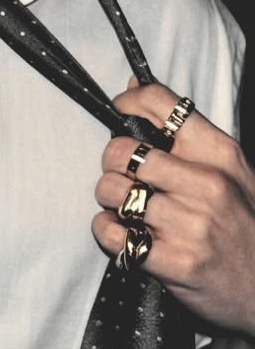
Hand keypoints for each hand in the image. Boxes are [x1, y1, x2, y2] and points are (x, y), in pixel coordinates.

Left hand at [93, 80, 254, 337]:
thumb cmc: (241, 223)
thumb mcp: (228, 170)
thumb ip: (182, 132)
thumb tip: (132, 87)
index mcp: (220, 154)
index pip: (163, 104)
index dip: (129, 103)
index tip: (119, 112)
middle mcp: (207, 184)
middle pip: (121, 150)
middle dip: (112, 164)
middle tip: (125, 177)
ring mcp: (191, 224)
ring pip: (111, 190)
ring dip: (110, 200)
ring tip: (128, 209)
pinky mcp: (175, 261)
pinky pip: (110, 231)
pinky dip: (107, 231)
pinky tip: (126, 235)